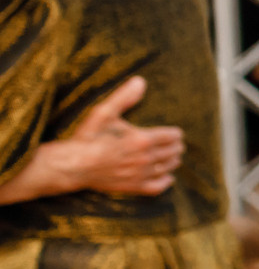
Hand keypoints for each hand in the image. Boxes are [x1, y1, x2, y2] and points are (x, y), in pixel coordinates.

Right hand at [9, 77, 185, 203]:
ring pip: (168, 167)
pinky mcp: (133, 187)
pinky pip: (157, 187)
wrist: (72, 165)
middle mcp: (145, 158)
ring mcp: (140, 174)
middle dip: (176, 146)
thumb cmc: (88, 137)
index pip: (172, 136)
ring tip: (173, 156)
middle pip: (173, 152)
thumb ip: (123, 97)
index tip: (174, 132)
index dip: (175, 133)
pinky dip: (166, 182)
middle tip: (175, 143)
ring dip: (173, 161)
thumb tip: (140, 81)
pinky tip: (168, 177)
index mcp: (142, 139)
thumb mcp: (104, 113)